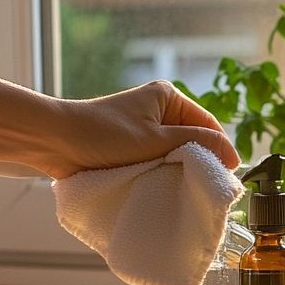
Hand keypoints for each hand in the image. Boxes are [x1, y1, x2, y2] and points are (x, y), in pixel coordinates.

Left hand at [49, 81, 240, 177]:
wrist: (53, 141)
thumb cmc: (102, 134)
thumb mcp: (157, 139)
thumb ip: (197, 142)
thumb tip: (231, 153)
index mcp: (168, 97)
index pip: (208, 124)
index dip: (220, 149)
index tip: (229, 174)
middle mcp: (158, 109)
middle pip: (193, 139)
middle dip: (198, 161)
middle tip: (206, 185)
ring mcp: (144, 128)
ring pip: (175, 152)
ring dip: (178, 169)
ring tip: (184, 187)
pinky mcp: (131, 146)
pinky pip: (157, 160)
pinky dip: (161, 172)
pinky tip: (164, 186)